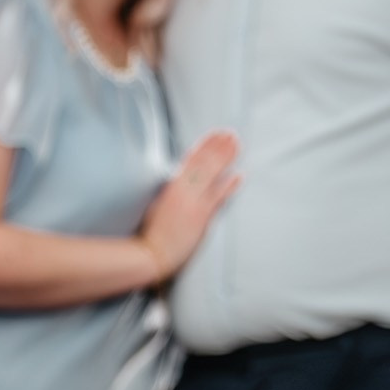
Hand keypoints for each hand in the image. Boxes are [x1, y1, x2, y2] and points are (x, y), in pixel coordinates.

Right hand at [139, 132, 238, 280]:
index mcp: (172, 186)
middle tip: (230, 134)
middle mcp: (184, 191)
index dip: (204, 145)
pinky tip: (239, 175)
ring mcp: (194, 203)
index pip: (191, 160)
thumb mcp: (157, 204)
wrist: (150, 254)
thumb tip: (181, 183)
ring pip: (212, 173)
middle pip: (204, 162)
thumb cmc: (150, 234)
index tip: (214, 136)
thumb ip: (172, 192)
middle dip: (218, 147)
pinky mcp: (201, 217)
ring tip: (236, 145)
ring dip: (225, 157)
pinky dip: (229, 185)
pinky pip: (218, 197)